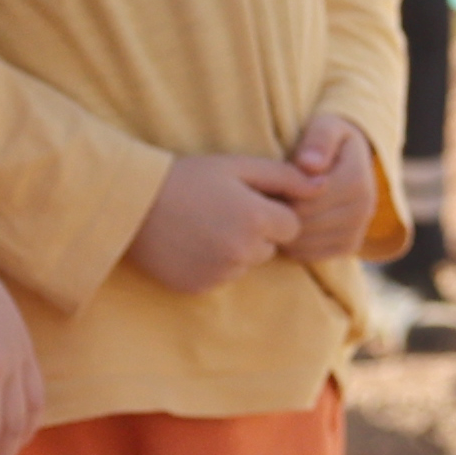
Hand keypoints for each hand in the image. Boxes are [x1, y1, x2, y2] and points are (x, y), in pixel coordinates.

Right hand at [129, 151, 295, 292]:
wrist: (132, 204)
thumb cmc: (187, 177)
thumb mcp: (237, 167)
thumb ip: (284, 177)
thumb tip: (323, 186)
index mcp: (257, 220)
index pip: (291, 226)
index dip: (271, 211)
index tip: (245, 198)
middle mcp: (243, 253)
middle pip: (270, 247)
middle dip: (255, 232)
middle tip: (220, 210)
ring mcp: (221, 274)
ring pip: (246, 264)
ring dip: (234, 249)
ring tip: (202, 225)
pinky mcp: (200, 288)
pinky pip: (221, 278)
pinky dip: (212, 264)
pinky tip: (190, 242)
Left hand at [239, 114, 380, 264]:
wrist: (349, 158)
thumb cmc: (328, 140)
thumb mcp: (325, 126)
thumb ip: (318, 139)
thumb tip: (310, 164)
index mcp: (357, 181)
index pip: (306, 200)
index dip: (281, 194)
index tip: (268, 183)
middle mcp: (364, 209)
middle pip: (306, 223)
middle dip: (279, 213)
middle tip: (262, 200)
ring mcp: (358, 231)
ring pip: (306, 243)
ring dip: (282, 231)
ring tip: (271, 211)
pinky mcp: (349, 246)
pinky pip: (312, 256)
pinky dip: (292, 246)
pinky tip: (283, 226)